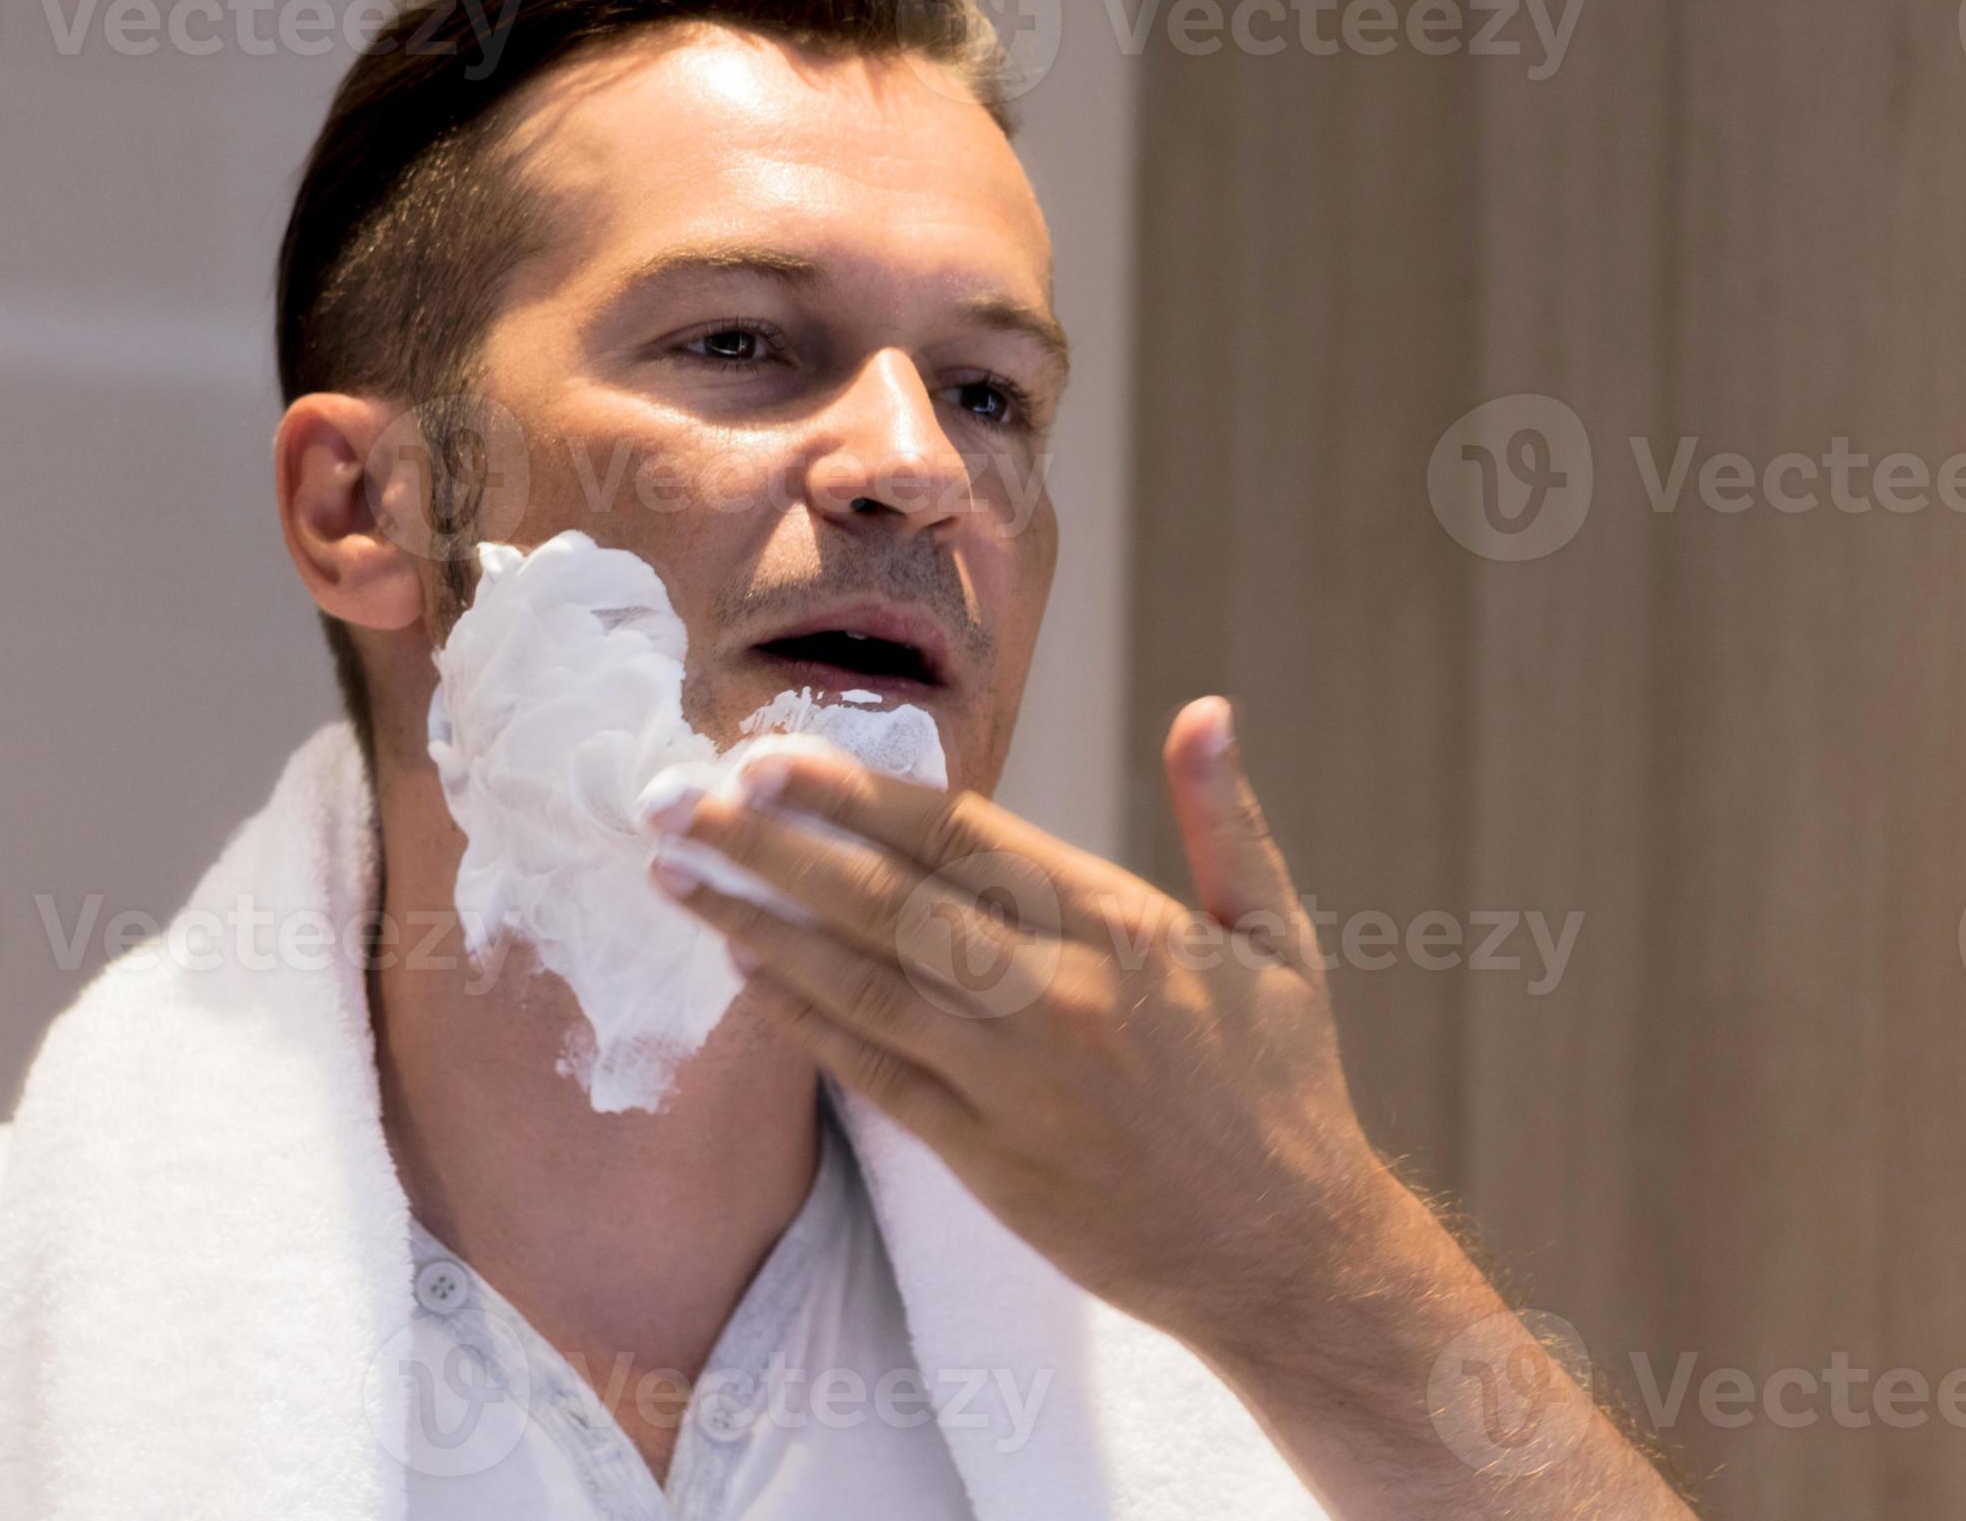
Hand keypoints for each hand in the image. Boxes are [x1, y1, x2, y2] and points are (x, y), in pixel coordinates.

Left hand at [644, 695, 1689, 1519]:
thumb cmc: (1283, 1086)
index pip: (962, 837)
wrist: (1286, 1256)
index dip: (858, 794)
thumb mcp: (1277, 937)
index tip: (772, 755)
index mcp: (1121, 926)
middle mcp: (1056, 997)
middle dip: (775, 846)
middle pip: (888, 903)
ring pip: (862, 986)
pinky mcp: (985, 1160)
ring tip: (679, 876)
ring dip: (761, 927)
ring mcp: (1013, 1083)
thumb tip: (1206, 710)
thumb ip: (1225, 819)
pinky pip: (874, 1076)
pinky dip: (804, 1022)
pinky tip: (746, 974)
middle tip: (682, 800)